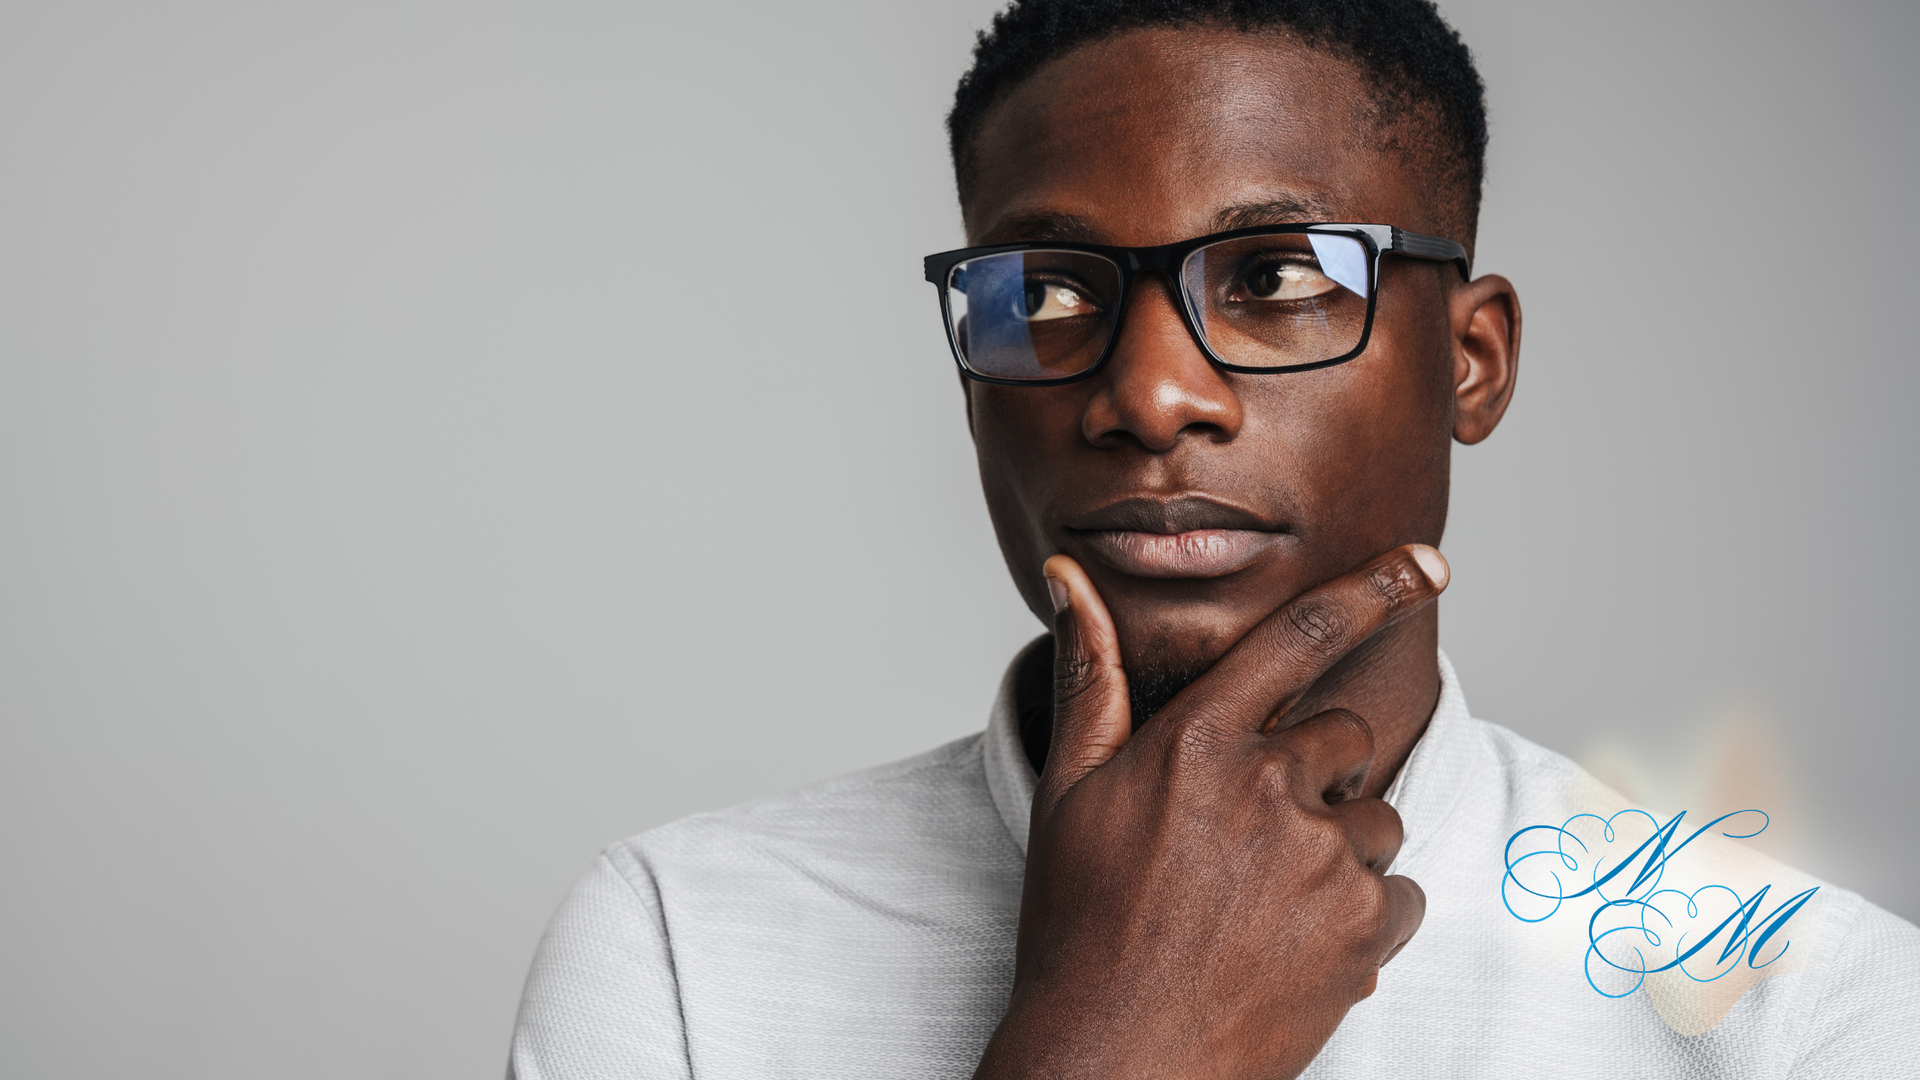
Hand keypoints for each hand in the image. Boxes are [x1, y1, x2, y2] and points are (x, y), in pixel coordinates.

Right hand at [974, 545, 1447, 1079]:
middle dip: (1316, 778)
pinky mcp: (1361, 928)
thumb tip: (1068, 573)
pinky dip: (1362, 920)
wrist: (1114, 1060)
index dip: (1374, 590)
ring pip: (1375, 824)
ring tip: (1262, 907)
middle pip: (1345, 741)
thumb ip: (1093, 676)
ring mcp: (1320, 860)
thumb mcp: (1070, 793)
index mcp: (1198, 742)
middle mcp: (1267, 787)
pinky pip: (1398, 896)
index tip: (1430, 562)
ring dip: (1338, 854)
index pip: (1300, 638)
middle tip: (1251, 844)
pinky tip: (1295, 948)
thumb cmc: (1080, 927)